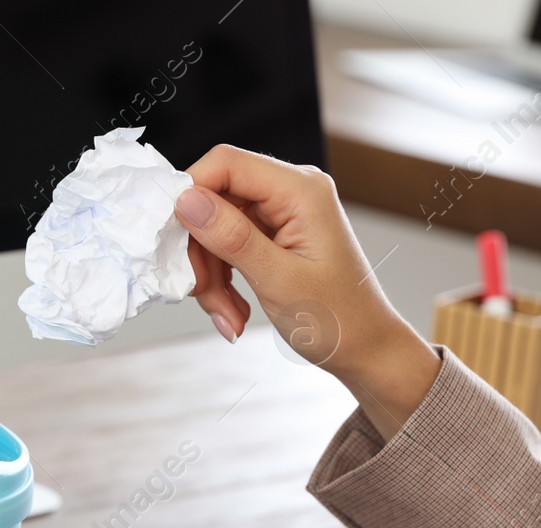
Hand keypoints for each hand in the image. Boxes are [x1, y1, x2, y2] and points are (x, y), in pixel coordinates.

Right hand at [177, 145, 439, 439]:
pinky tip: (234, 312)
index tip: (173, 241)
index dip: (191, 194)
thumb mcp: (280, 281)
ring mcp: (282, 214)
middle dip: (201, 251)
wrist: (367, 350)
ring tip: (228, 316)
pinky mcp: (274, 235)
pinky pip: (229, 246)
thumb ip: (232, 237)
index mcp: (301, 190)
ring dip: (211, 275)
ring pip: (216, 228)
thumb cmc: (340, 321)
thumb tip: (187, 200)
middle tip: (205, 296)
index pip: (226, 164)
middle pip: (215, 199)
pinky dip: (223, 280)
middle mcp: (291, 192)